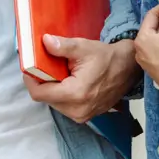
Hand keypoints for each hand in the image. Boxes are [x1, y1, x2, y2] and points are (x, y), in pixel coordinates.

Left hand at [24, 38, 140, 123]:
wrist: (129, 69)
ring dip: (52, 88)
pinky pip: (64, 106)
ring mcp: (82, 116)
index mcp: (75, 94)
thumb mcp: (83, 47)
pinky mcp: (85, 116)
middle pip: (45, 98)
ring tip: (59, 73)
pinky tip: (67, 81)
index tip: (29, 68)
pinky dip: (61, 94)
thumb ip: (62, 46)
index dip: (31, 80)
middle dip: (42, 82)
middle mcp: (77, 110)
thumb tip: (44, 42)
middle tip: (45, 67)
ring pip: (53, 103)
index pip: (39, 93)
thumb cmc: (107, 57)